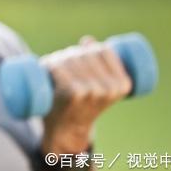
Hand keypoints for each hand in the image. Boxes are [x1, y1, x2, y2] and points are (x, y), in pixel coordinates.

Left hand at [40, 36, 131, 153]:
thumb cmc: (81, 104)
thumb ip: (97, 62)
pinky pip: (58, 67)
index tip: (82, 57)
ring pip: (70, 58)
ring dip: (58, 59)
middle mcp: (109, 87)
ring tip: (54, 70)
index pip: (103, 50)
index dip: (90, 49)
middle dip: (71, 54)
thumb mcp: (98, 85)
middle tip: (62, 66)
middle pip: (84, 53)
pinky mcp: (72, 92)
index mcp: (123, 84)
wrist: (66, 130)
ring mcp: (91, 90)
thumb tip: (88, 40)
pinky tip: (48, 69)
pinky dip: (50, 65)